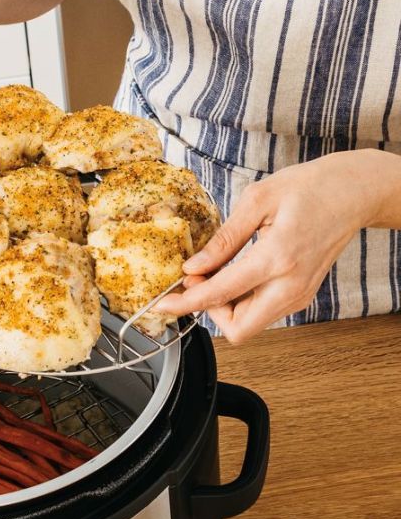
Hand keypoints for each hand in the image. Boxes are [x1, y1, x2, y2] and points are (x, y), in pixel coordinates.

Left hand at [152, 150, 399, 341]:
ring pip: (250, 325)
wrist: (354, 192)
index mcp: (277, 258)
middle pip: (239, 330)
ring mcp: (299, 294)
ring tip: (216, 272)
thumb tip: (193, 267)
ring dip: (224, 307)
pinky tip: (233, 275)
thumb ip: (223, 239)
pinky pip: (262, 312)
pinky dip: (240, 302)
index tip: (163, 304)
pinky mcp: (301, 295)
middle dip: (209, 312)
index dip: (186, 303)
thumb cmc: (310, 188)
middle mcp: (291, 285)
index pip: (220, 295)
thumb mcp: (258, 200)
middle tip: (197, 282)